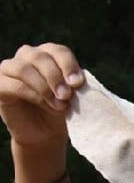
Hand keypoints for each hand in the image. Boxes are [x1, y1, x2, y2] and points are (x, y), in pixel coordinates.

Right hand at [0, 43, 82, 182]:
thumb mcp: (71, 94)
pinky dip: (33, 95)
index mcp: (48, 54)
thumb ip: (72, 83)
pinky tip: (47, 105)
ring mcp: (10, 69)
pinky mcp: (0, 85)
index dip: (68, 65)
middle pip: (40, 56)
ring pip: (24, 68)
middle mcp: (27, 56)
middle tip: (67, 95)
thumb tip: (77, 81)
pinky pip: (14, 85)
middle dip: (55, 76)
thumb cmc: (60, 108)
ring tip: (59, 104)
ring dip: (44, 87)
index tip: (78, 83)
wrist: (45, 131)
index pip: (58, 51)